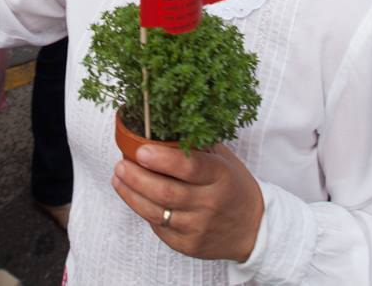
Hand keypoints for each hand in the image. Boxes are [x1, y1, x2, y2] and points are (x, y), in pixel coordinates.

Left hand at [111, 144, 263, 263]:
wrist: (253, 228)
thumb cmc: (232, 185)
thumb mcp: (222, 160)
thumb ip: (196, 145)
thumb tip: (160, 125)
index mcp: (220, 176)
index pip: (190, 168)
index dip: (163, 160)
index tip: (141, 151)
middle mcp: (210, 203)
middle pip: (166, 192)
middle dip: (137, 177)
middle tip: (120, 164)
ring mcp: (199, 227)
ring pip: (156, 212)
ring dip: (131, 194)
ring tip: (118, 178)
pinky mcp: (189, 246)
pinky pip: (159, 228)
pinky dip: (143, 211)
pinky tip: (134, 197)